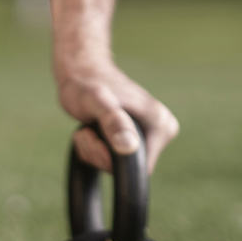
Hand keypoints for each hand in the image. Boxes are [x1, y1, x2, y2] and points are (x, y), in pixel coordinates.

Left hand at [55, 56, 178, 173]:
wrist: (81, 71)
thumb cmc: (88, 83)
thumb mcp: (96, 101)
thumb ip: (113, 122)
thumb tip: (129, 148)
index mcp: (160, 123)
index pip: (140, 168)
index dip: (112, 160)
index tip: (94, 137)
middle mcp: (161, 130)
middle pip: (129, 169)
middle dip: (100, 155)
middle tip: (87, 131)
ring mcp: (148, 134)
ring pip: (118, 166)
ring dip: (94, 152)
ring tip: (87, 129)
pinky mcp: (135, 137)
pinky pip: (114, 161)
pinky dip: (95, 151)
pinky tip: (89, 131)